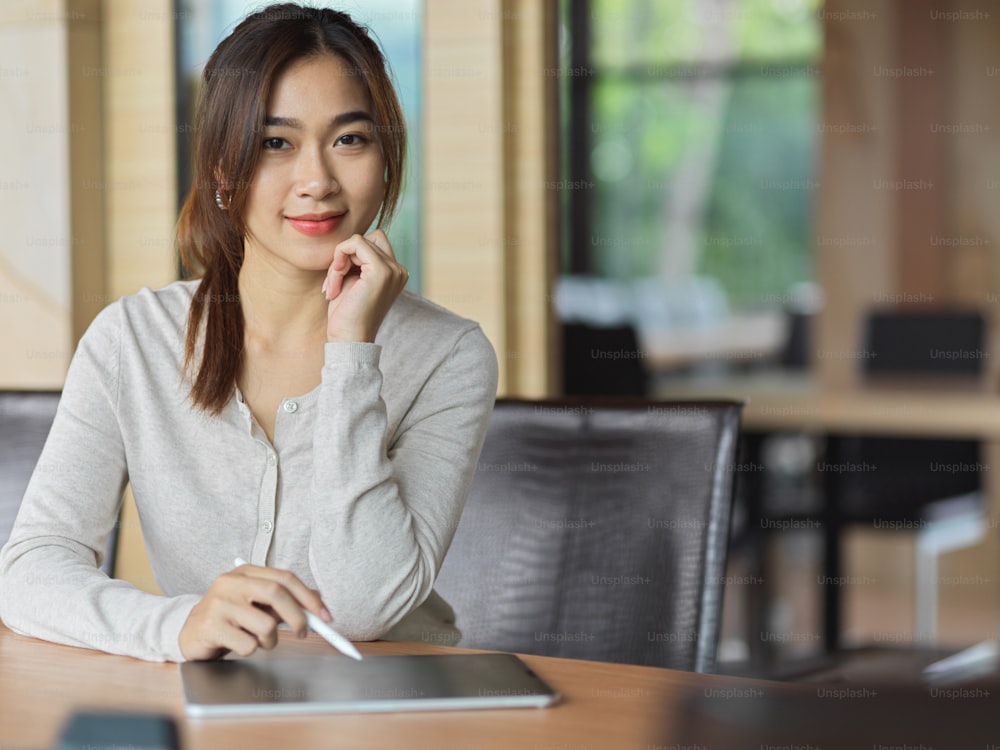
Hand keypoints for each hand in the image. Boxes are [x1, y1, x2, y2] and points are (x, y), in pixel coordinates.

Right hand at [178, 563, 332, 660]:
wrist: (189, 633)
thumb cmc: (230, 618)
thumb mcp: (257, 604)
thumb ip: (284, 600)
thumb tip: (318, 601)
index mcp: (246, 572)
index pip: (285, 578)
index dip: (309, 597)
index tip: (326, 616)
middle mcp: (231, 582)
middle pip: (277, 593)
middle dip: (298, 617)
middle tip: (303, 633)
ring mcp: (218, 603)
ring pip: (265, 624)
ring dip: (271, 640)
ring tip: (259, 641)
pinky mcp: (210, 626)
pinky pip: (248, 644)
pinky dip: (251, 649)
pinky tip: (238, 644)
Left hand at [321, 229, 408, 342]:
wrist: (348, 339)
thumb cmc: (346, 314)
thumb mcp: (352, 280)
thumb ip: (356, 260)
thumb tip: (351, 239)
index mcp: (394, 274)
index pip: (372, 244)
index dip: (350, 256)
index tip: (337, 280)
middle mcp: (399, 270)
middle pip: (366, 239)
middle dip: (344, 256)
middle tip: (334, 282)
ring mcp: (393, 270)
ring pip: (358, 241)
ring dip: (339, 261)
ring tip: (333, 286)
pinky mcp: (382, 271)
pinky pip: (355, 243)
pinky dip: (338, 258)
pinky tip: (334, 281)